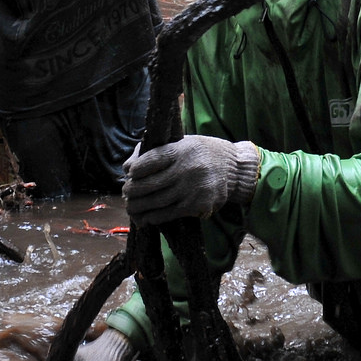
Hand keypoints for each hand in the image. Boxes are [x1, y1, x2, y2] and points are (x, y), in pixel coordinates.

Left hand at [123, 135, 260, 226]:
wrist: (234, 168)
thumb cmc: (201, 153)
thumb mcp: (182, 143)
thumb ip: (156, 151)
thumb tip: (127, 168)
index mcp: (180, 150)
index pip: (149, 160)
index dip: (135, 169)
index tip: (130, 173)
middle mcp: (186, 169)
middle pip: (149, 184)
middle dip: (132, 191)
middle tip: (126, 193)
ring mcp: (192, 188)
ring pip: (157, 202)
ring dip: (139, 207)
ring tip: (131, 207)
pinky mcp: (197, 205)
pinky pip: (169, 214)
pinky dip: (154, 217)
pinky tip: (146, 217)